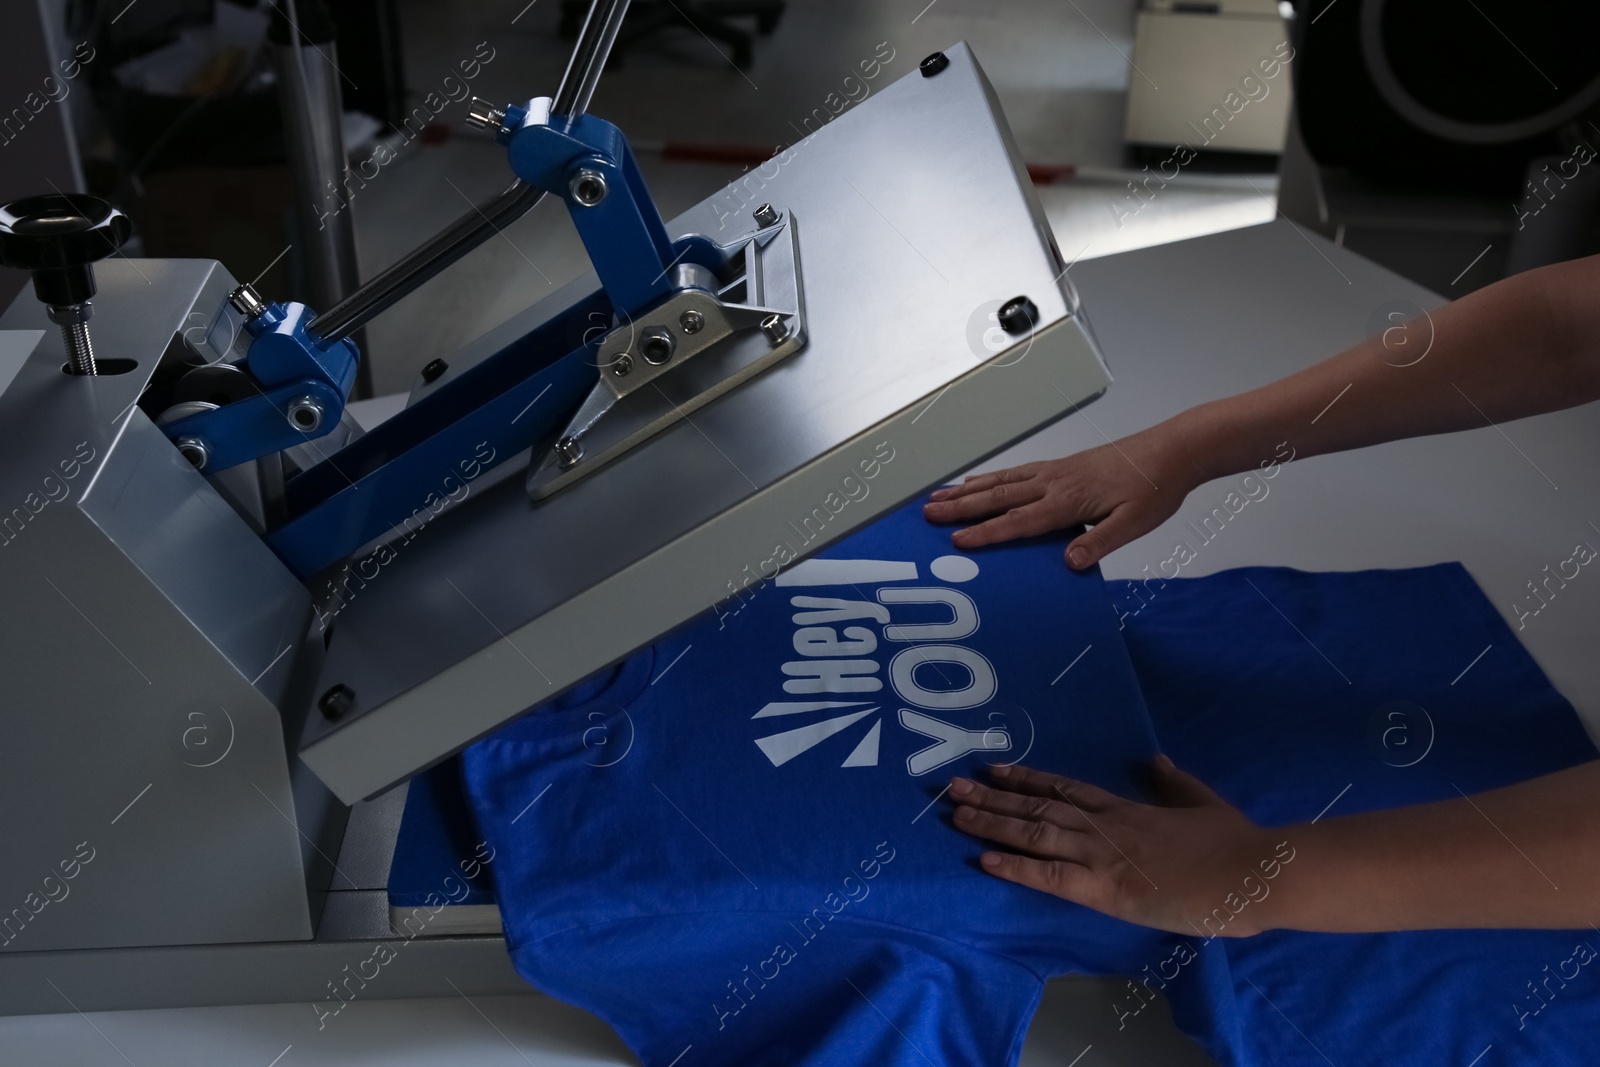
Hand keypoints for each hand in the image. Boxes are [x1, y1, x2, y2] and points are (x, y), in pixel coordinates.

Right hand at [920, 428, 1195, 569]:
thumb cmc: (1156, 487)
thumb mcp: (1135, 523)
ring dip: (968, 490)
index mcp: (1069, 499)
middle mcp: (1055, 482)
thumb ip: (1100, 541)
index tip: (957, 541)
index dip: (987, 533)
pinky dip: (991, 478)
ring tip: (938, 496)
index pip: (1020, 520)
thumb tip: (1069, 562)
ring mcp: (1056, 471)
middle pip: (999, 496)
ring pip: (1002, 481)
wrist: (1174, 450)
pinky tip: (978, 481)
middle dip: (961, 507)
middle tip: (927, 513)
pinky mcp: (1062, 466)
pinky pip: (1016, 473)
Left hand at [949, 759, 1294, 938]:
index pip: (1065, 788)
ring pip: (1036, 833)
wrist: (1253, 871)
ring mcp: (1103, 855)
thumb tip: (1157, 760)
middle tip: (951, 787)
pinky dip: (1016, 867)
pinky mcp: (1107, 890)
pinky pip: (1051, 876)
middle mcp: (1105, 825)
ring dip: (992, 823)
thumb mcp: (1202, 802)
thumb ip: (1174, 782)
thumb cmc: (1234, 843)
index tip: (995, 769)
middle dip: (993, 798)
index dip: (1027, 779)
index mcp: (1125, 808)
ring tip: (955, 814)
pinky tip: (985, 860)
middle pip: (1038, 806)